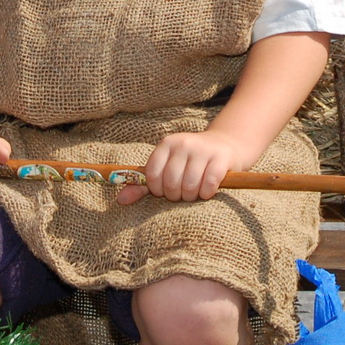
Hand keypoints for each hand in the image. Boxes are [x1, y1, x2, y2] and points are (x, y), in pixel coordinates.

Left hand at [117, 130, 246, 206]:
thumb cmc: (189, 161)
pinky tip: (207, 191)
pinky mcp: (220, 159)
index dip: (157, 189)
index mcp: (166, 144)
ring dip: (191, 196)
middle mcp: (183, 143)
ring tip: (194, 193)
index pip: (153, 175)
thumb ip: (142, 185)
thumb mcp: (165, 168)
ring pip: (189, 186)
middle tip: (181, 193)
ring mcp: (203, 150)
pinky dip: (206, 194)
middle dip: (175, 195)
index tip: (165, 190)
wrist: (224, 145)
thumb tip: (120, 200)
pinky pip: (208, 185)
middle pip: (171, 183)